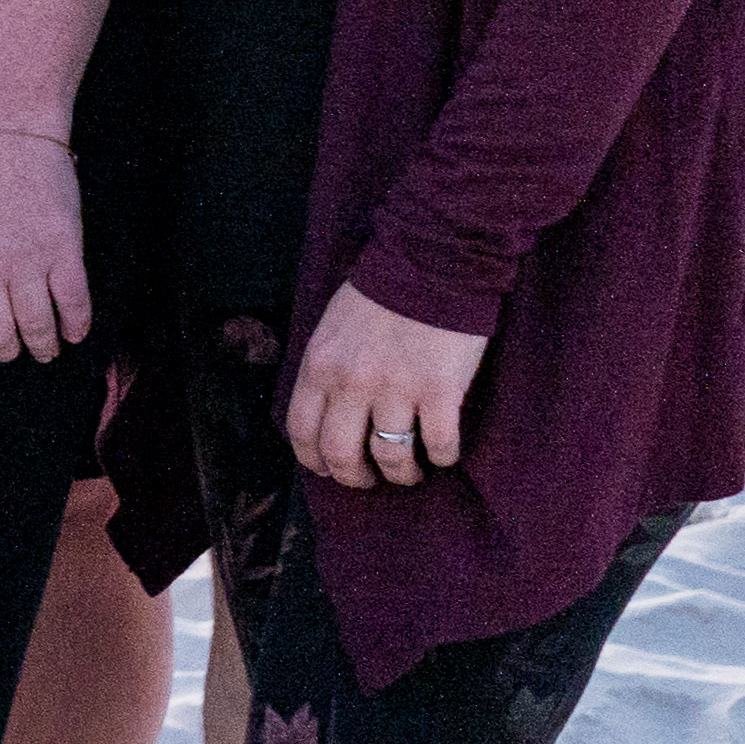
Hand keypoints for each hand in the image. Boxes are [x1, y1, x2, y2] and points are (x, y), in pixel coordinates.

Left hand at [0, 128, 90, 363]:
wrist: (6, 127)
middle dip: (5, 351)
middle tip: (13, 351)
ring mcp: (26, 259)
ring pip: (36, 326)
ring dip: (42, 346)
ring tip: (46, 350)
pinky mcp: (64, 248)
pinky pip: (73, 302)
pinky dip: (76, 325)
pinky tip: (74, 333)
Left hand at [286, 285, 487, 490]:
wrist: (431, 264)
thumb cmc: (380, 296)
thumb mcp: (331, 330)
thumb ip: (325, 371)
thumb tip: (324, 413)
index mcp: (320, 367)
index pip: (301, 431)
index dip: (313, 460)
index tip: (327, 470)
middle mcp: (352, 384)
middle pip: (341, 454)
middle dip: (354, 478)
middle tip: (369, 479)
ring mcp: (397, 389)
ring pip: (392, 457)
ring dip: (401, 474)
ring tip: (409, 472)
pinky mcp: (441, 391)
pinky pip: (439, 444)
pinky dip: (441, 458)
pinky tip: (443, 454)